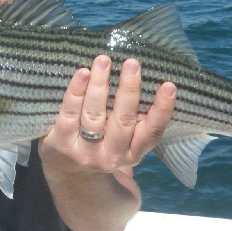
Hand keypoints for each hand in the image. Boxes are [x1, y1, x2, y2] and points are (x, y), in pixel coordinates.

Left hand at [40, 55, 175, 174]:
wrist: (66, 169)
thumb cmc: (101, 142)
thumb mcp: (123, 140)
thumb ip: (134, 118)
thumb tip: (144, 76)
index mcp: (133, 153)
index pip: (152, 132)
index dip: (162, 110)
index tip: (169, 85)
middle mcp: (112, 156)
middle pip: (123, 120)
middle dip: (129, 90)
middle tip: (132, 63)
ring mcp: (86, 153)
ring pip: (95, 114)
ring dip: (100, 85)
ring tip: (104, 60)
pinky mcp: (62, 145)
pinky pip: (70, 114)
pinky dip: (77, 92)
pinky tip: (83, 73)